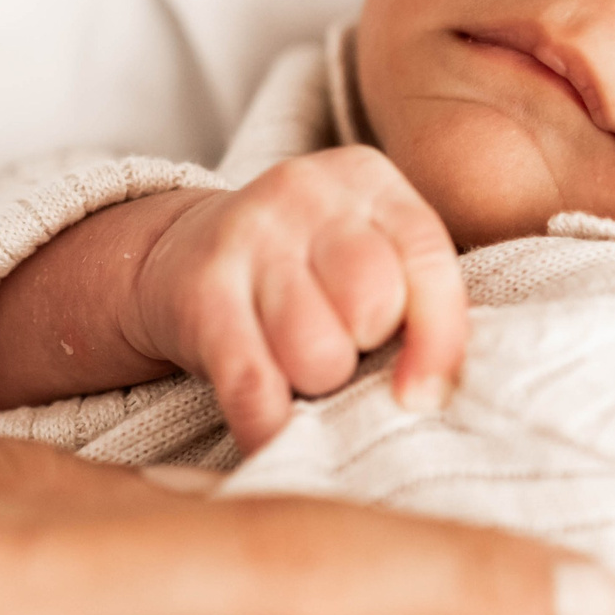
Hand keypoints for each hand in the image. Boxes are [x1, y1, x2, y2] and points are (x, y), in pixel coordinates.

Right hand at [132, 147, 468, 449]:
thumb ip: (417, 298)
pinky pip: (254, 385)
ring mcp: (248, 236)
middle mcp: (305, 192)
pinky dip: (270, 427)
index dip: (439, 338)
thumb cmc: (300, 270)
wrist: (176, 254)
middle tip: (339, 347)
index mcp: (365, 179)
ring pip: (318, 353)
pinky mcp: (201, 291)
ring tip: (296, 366)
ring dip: (314, 383)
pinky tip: (273, 436)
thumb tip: (438, 392)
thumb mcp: (366, 251)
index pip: (426, 257)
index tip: (425, 395)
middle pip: (372, 305)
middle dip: (364, 350)